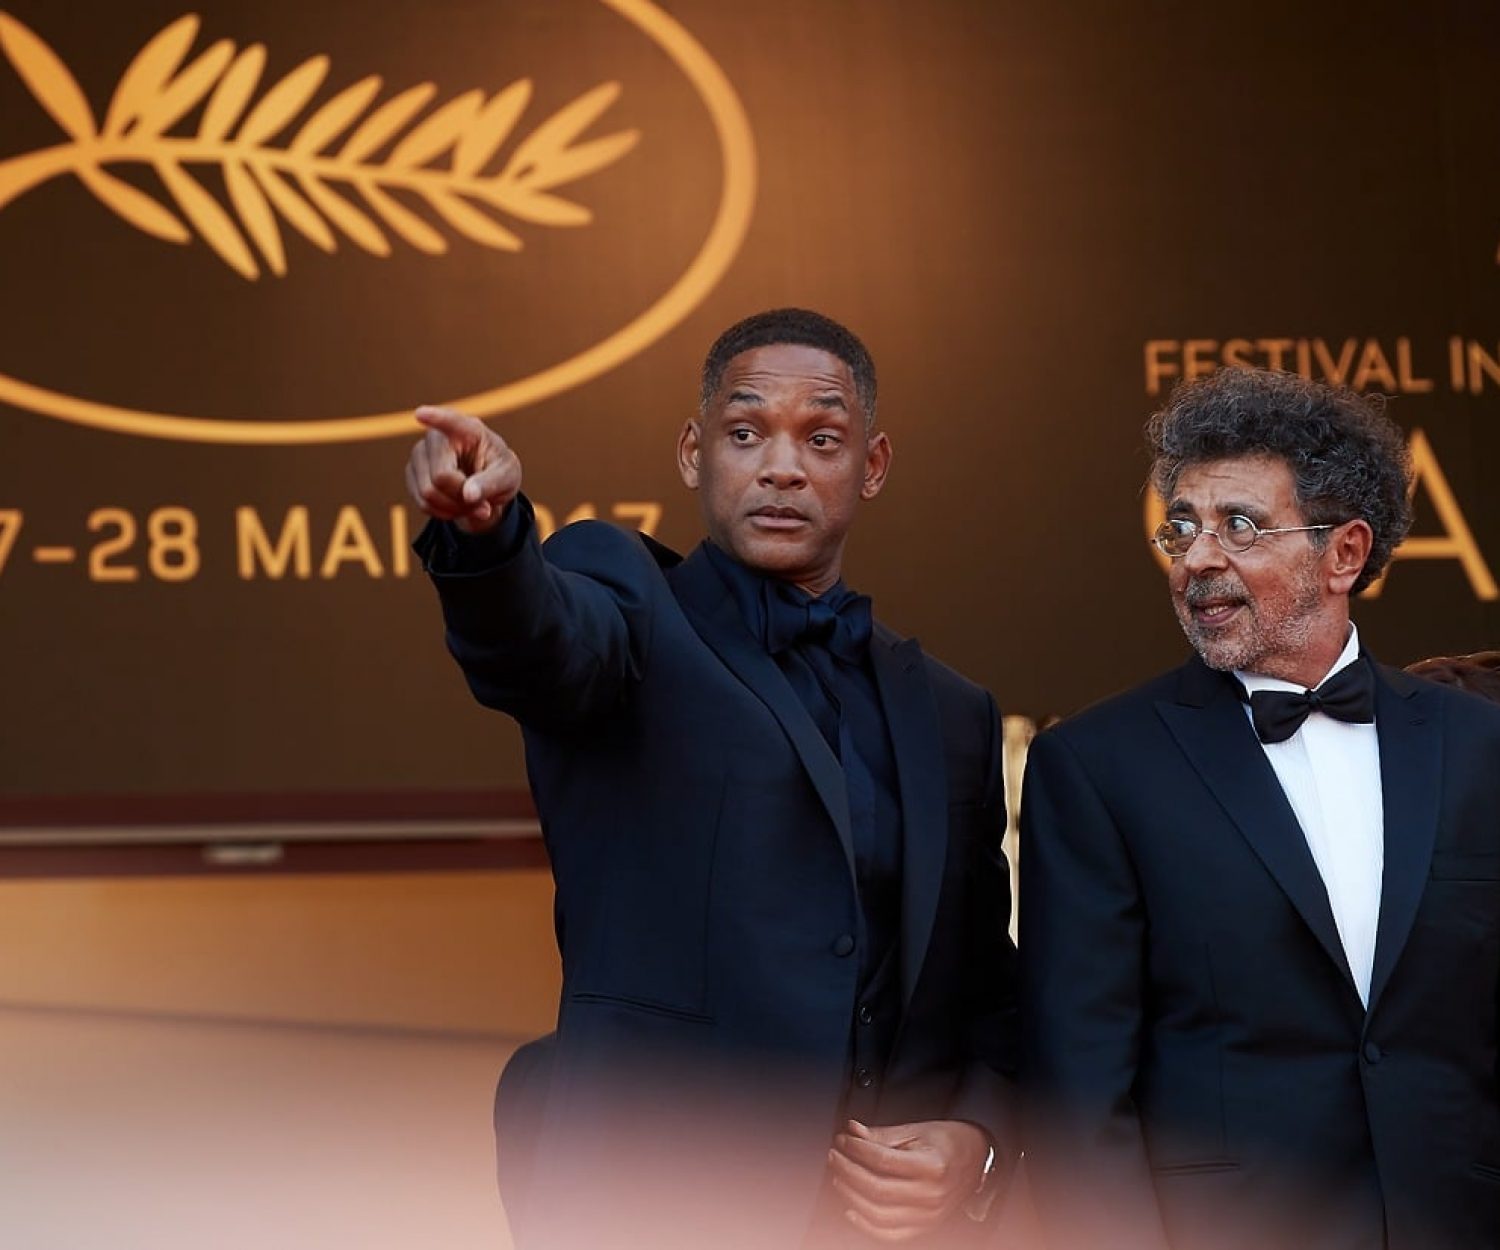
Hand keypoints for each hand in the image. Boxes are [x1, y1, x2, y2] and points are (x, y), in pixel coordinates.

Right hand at [405, 405, 521, 533]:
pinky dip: (442, 513)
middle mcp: (437, 436)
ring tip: (471, 504)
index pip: (450, 422)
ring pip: (428, 493)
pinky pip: (422, 503)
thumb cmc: (499, 472)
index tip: (421, 414)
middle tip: (483, 505)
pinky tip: (455, 506)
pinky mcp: (411, 472)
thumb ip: (490, 484)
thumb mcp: (507, 477)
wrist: (486, 483)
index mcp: (467, 429)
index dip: (435, 419)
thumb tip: (468, 495)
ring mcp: (419, 453)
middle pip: (441, 477)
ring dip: (453, 508)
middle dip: (462, 498)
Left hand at [827, 1118, 990, 1241]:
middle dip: (847, 1171)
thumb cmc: (947, 1142)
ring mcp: (928, 1214)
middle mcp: (931, 1194)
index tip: (843, 1140)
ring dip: (851, 1196)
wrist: (976, 1160)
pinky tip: (852, 1210)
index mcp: (931, 1166)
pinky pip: (890, 1235)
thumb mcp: (916, 1131)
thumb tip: (853, 1131)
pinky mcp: (925, 1226)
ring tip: (839, 1178)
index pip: (882, 1160)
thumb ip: (882, 1134)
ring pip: (878, 1214)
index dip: (856, 1149)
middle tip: (835, 1156)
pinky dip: (867, 1226)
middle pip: (876, 1188)